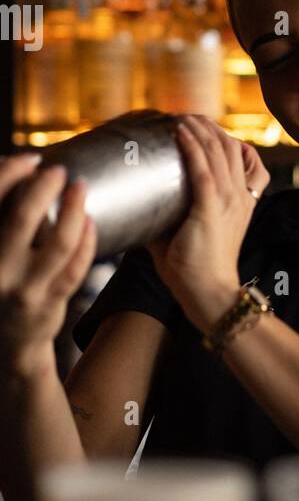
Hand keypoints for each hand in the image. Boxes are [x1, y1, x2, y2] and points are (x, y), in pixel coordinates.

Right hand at [0, 154, 96, 377]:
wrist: (9, 341)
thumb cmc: (2, 280)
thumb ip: (5, 217)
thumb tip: (25, 166)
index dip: (9, 173)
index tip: (30, 159)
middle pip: (22, 217)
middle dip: (45, 187)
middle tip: (59, 172)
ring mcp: (23, 290)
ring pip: (59, 243)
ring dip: (74, 210)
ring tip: (80, 190)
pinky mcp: (49, 304)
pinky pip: (76, 267)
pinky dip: (86, 240)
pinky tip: (89, 222)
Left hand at [146, 116, 269, 332]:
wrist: (209, 292)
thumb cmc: (194, 268)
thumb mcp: (189, 231)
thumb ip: (170, 213)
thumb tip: (137, 201)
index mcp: (239, 201)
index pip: (238, 156)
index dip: (220, 136)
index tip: (198, 125)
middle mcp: (238, 197)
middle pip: (227, 147)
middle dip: (206, 126)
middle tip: (185, 115)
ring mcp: (228, 202)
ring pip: (217, 152)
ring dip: (197, 130)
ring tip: (180, 117)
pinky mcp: (212, 209)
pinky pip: (203, 171)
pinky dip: (192, 148)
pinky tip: (180, 134)